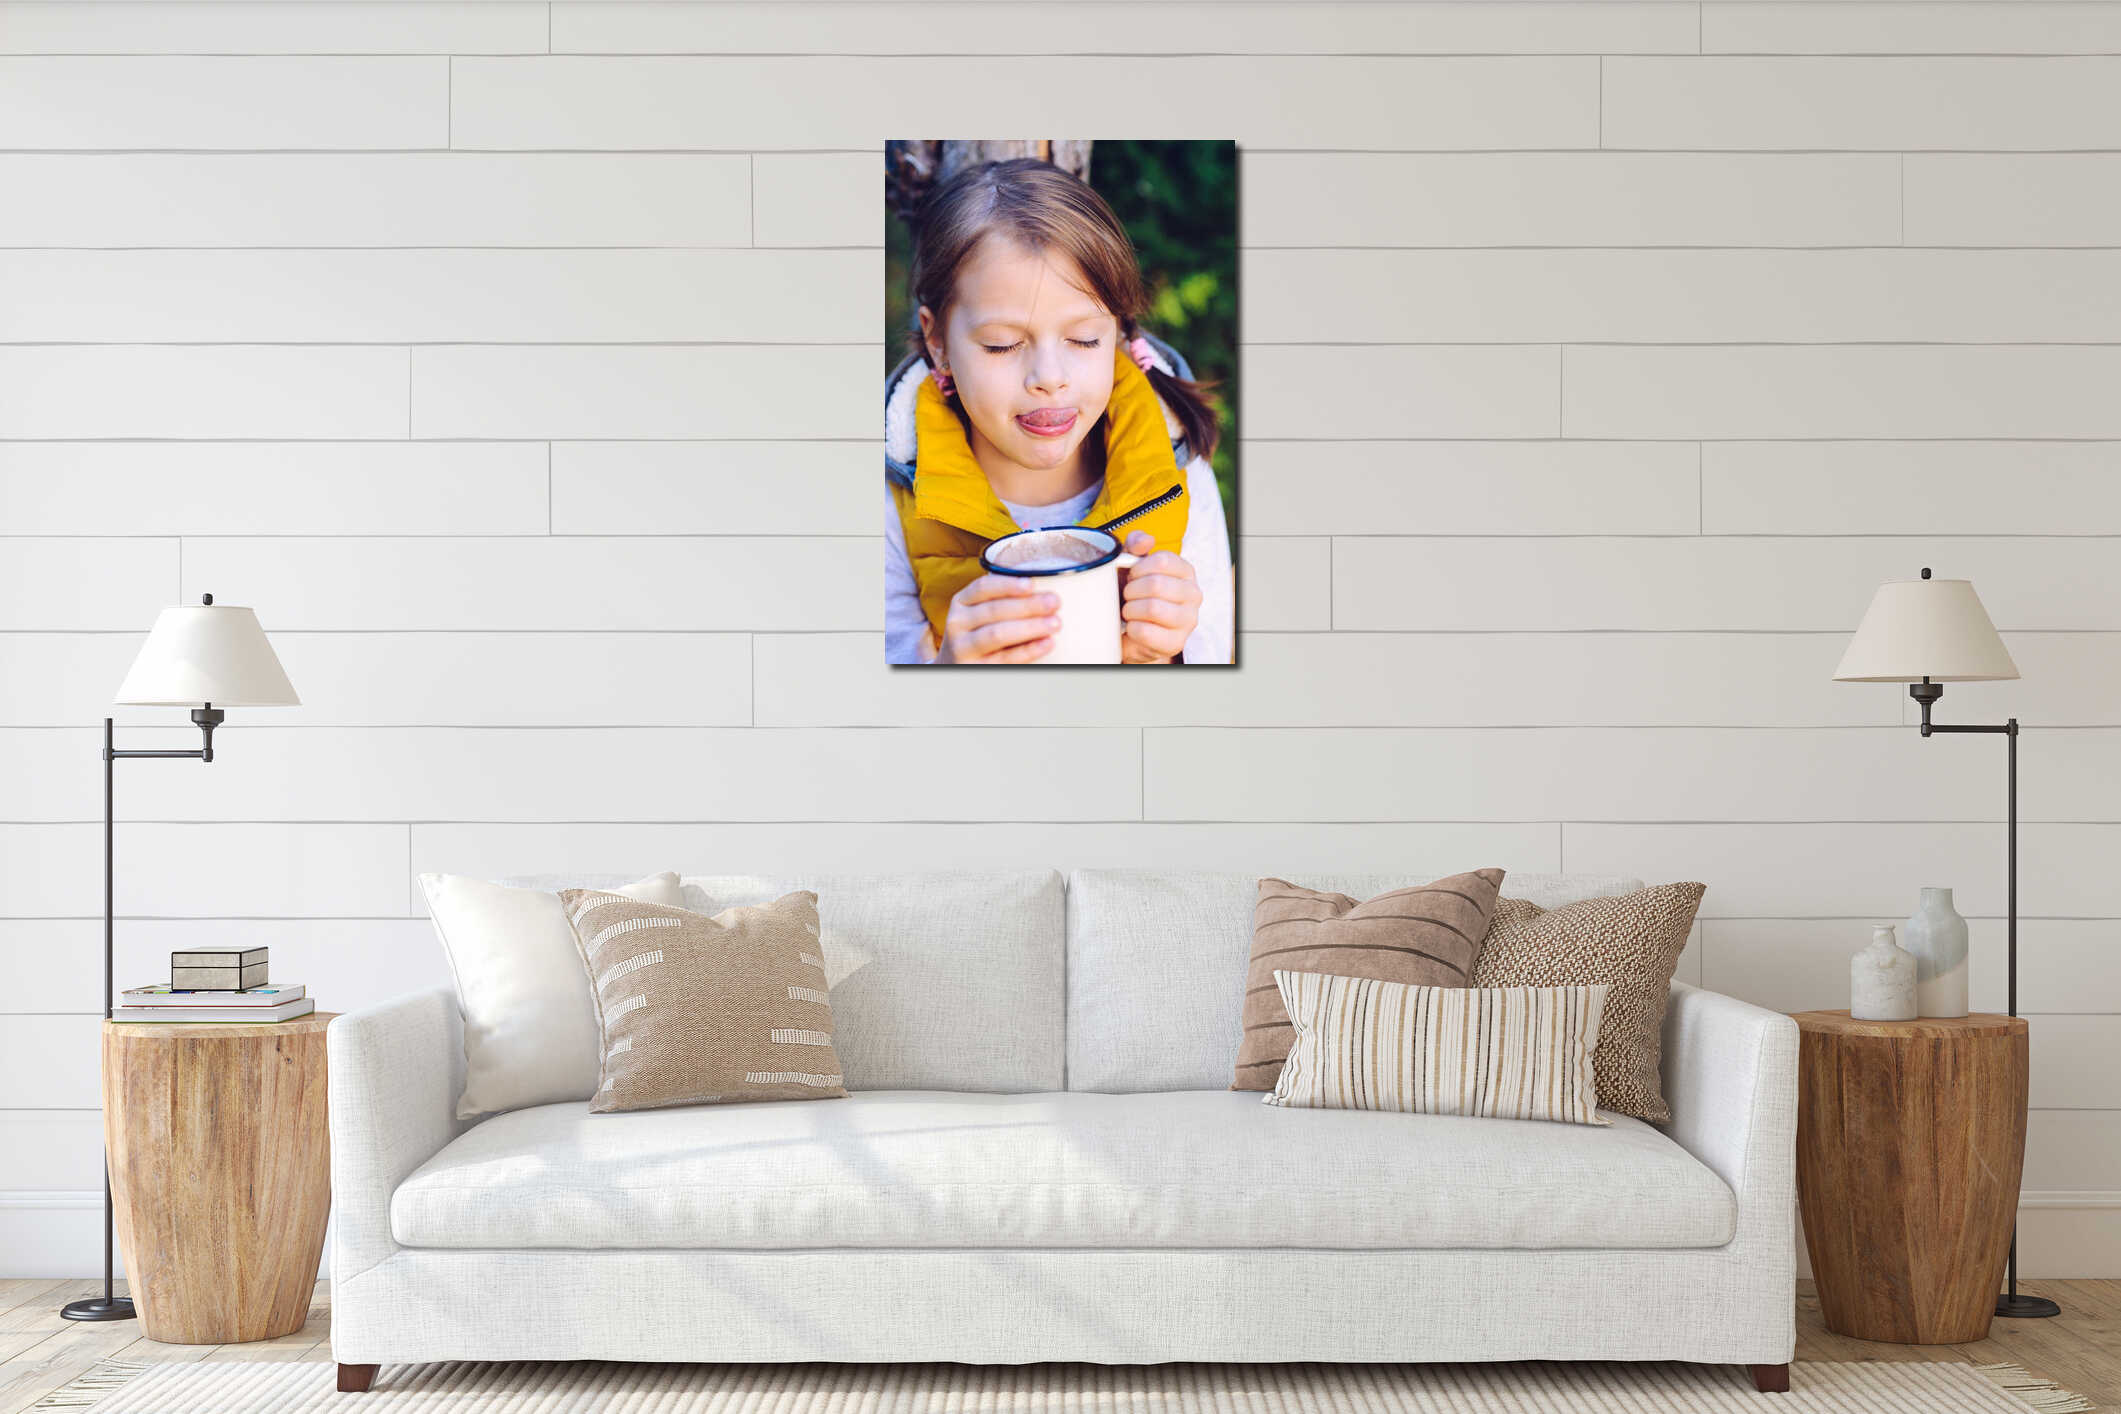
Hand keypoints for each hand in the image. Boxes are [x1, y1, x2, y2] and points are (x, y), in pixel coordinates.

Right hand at [931, 574, 1060, 663]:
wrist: (960, 667)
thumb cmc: (981, 633)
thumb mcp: (982, 613)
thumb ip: (1005, 600)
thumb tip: (1045, 589)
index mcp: (961, 602)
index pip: (983, 588)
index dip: (1008, 585)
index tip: (1031, 584)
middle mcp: (957, 623)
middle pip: (994, 610)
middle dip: (1028, 605)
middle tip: (1055, 602)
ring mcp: (963, 648)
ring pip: (998, 634)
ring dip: (1030, 626)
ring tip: (1055, 623)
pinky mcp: (976, 668)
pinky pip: (1006, 658)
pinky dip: (1029, 649)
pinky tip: (1048, 642)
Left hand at [1117, 530, 1200, 663]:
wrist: (1133, 631)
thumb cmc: (1135, 594)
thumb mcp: (1132, 565)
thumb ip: (1136, 546)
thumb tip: (1145, 540)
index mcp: (1185, 571)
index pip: (1163, 560)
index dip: (1138, 568)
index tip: (1131, 575)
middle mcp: (1193, 594)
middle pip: (1156, 584)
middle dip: (1131, 590)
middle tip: (1127, 596)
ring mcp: (1188, 620)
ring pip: (1153, 608)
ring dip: (1131, 609)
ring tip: (1129, 611)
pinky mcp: (1175, 643)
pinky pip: (1145, 632)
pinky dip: (1131, 628)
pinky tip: (1132, 627)